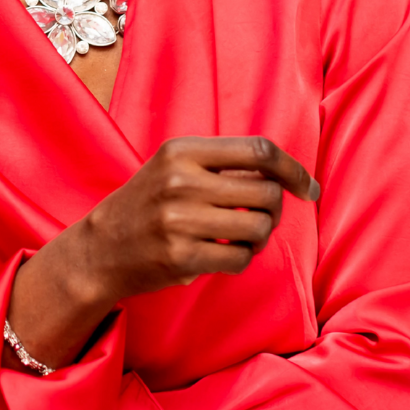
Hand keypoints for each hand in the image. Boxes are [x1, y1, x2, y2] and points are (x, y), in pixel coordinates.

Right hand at [83, 136, 319, 301]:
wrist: (100, 247)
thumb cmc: (149, 204)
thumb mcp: (175, 166)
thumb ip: (223, 164)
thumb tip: (285, 176)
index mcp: (183, 150)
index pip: (258, 151)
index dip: (292, 169)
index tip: (308, 188)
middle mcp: (181, 180)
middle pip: (266, 192)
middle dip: (275, 210)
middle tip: (262, 219)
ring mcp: (179, 219)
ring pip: (258, 227)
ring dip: (259, 237)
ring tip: (240, 238)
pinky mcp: (181, 255)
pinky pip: (240, 258)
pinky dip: (241, 259)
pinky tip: (223, 254)